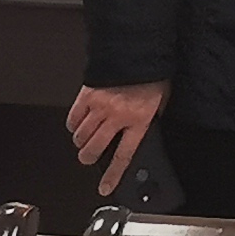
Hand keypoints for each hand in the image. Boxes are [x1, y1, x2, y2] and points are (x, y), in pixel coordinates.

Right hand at [67, 80, 169, 196]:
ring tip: (85, 140)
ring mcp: (100, 106)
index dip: (113, 175)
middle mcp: (117, 116)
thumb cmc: (151, 74)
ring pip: (81, 136)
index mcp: (139, 120)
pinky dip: (74, 125)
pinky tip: (78, 124)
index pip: (123, 156)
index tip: (105, 187)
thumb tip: (145, 131)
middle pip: (94, 149)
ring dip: (82, 142)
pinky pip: (73, 118)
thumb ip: (150, 119)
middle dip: (88, 158)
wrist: (138, 48)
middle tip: (89, 157)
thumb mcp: (160, 101)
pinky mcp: (87, 94)